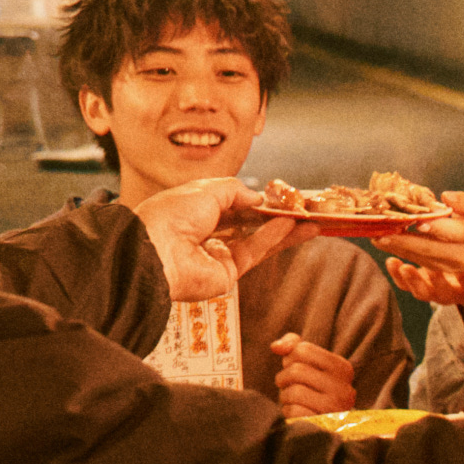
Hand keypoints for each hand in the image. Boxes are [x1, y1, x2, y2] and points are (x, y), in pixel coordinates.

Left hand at [129, 178, 292, 304]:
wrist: (156, 250)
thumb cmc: (171, 215)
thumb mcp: (206, 189)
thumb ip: (235, 190)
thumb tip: (257, 197)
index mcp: (194, 212)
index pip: (231, 206)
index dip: (255, 202)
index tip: (279, 197)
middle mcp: (206, 235)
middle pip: (248, 226)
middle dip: (275, 218)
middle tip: (301, 211)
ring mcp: (217, 256)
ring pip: (257, 241)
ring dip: (283, 231)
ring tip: (308, 221)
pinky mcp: (227, 274)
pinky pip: (254, 252)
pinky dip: (272, 239)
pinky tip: (289, 227)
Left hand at [271, 335, 359, 418]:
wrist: (325, 424)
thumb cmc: (313, 388)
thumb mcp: (308, 363)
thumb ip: (293, 346)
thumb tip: (276, 347)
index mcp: (343, 368)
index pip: (303, 349)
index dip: (290, 358)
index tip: (295, 367)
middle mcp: (344, 388)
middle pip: (296, 370)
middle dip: (284, 378)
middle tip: (288, 385)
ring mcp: (334, 410)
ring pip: (293, 392)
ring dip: (285, 396)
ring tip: (293, 400)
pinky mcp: (322, 426)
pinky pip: (293, 412)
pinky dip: (288, 412)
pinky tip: (297, 414)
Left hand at [376, 192, 463, 298]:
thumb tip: (447, 197)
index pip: (451, 232)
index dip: (434, 227)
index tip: (416, 221)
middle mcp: (460, 255)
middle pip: (430, 249)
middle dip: (404, 242)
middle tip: (381, 234)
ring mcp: (447, 266)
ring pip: (419, 257)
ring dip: (396, 247)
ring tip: (375, 237)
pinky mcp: (436, 269)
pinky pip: (415, 261)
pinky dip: (398, 251)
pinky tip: (382, 241)